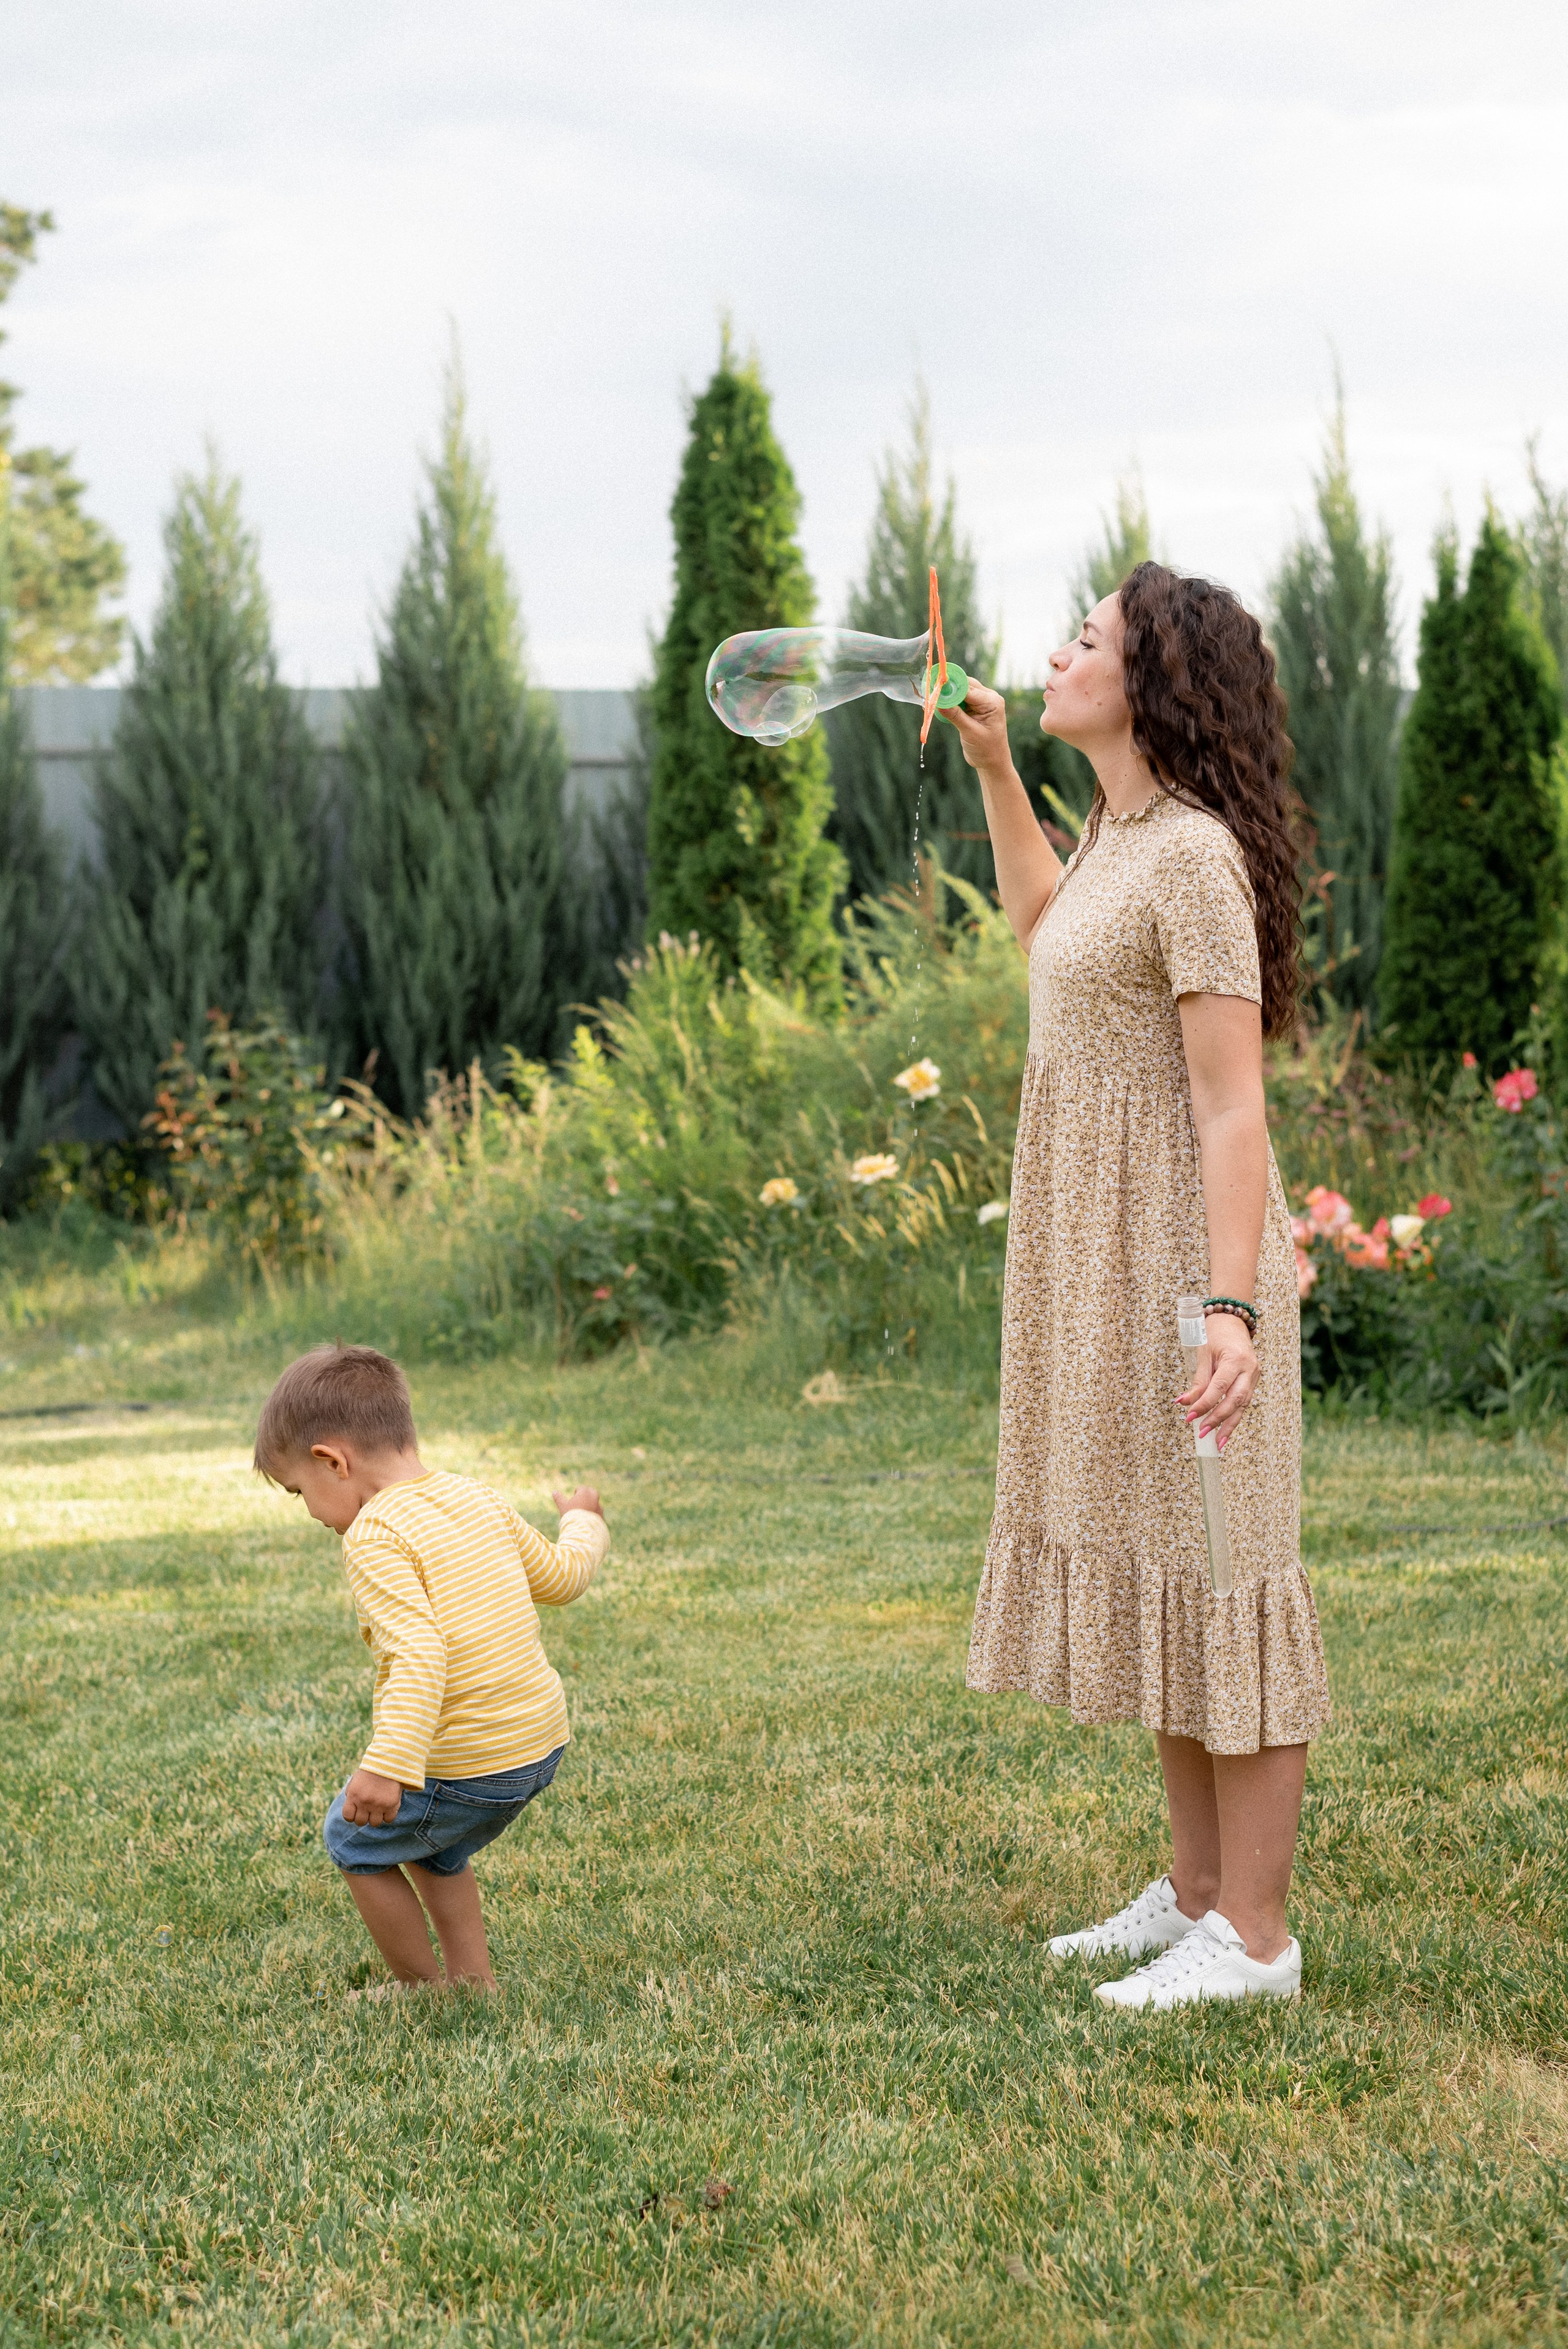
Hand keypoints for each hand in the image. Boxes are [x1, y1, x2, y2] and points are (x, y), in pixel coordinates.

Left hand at [341, 1768, 403, 1824]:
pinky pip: (389, 1820)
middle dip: (364, 1817)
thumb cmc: (371, 1771)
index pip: (348, 1817)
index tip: (357, 1810)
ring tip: (379, 1808)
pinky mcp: (391, 1805)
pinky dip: (388, 1816)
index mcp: (354, 1796)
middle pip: (360, 1822)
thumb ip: (350, 1794)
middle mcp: (364, 1802)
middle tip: (369, 1809)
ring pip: (375, 1823)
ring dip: (376, 1817)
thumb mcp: (355, 1781)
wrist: (389, 1761)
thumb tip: (351, 1809)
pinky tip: (388, 1807)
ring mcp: (378, 1805)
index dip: (352, 1815)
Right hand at [553, 1484, 603, 1519]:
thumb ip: (559, 1498)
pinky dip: (594, 1516)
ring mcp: (599, 1508)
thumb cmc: (571, 1517)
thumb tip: (554, 1492)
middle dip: (586, 1497)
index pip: (581, 1489)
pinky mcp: (602, 1517)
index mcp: (585, 1492)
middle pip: (591, 1493)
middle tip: (579, 1505)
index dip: (576, 1494)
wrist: (582, 1532)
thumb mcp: (563, 1507)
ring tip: (582, 1516)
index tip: (573, 1500)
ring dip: (590, 1507)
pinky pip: (598, 1514)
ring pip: (595, 1504)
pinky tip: (587, 1522)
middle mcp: (594, 1498)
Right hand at [939, 677, 1011, 776]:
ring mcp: (981, 703)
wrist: (992, 763)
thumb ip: (955, 716)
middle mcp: (989, 698)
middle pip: (965, 685)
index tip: (935, 687)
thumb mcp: (970, 732)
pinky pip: (960, 700)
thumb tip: (939, 702)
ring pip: (961, 691)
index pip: (968, 688)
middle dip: (949, 688)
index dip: (951, 687)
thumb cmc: (986, 750)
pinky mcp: (974, 708)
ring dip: (949, 696)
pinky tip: (942, 707)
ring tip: (935, 700)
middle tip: (932, 692)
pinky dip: (950, 702)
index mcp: (992, 702)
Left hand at [1178, 1314, 1257, 1450]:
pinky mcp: (1253, 1381)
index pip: (1219, 1388)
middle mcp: (1249, 1370)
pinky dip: (1233, 1417)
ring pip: (1243, 1406)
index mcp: (1235, 1359)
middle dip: (1218, 1420)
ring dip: (1229, 1425)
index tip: (1189, 1417)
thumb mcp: (1203, 1353)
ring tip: (1217, 1443)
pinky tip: (1224, 1431)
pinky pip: (1244, 1402)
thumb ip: (1198, 1380)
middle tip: (1202, 1433)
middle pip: (1235, 1400)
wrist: (1233, 1320)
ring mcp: (1254, 1376)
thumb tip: (1184, 1403)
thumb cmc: (1215, 1333)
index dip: (1204, 1405)